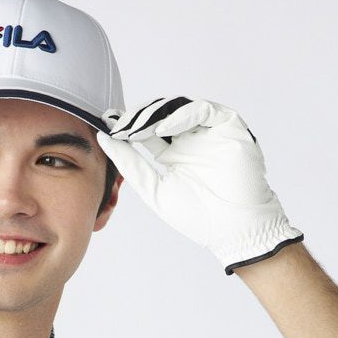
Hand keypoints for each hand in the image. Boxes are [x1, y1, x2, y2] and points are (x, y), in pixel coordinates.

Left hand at [97, 96, 303, 274]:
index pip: (146, 132)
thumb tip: (104, 140)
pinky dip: (181, 115)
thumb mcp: (154, 190)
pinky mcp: (228, 127)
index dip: (127, 126)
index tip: (106, 123)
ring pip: (179, 109)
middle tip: (118, 123)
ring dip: (155, 115)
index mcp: (174, 156)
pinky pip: (204, 111)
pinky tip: (162, 128)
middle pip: (160, 117)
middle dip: (137, 118)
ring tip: (136, 126)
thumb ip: (131, 165)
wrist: (233, 229)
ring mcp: (209, 132)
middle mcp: (190, 140)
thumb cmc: (198, 217)